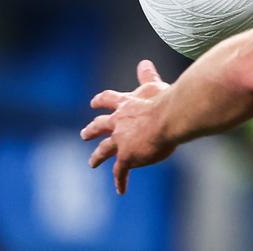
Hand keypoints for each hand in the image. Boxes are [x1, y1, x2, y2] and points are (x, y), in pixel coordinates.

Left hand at [80, 60, 174, 193]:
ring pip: (104, 150)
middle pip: (100, 126)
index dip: (101, 101)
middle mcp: (119, 122)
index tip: (94, 102)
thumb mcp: (154, 86)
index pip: (109, 99)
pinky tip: (121, 190)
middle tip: (84, 134)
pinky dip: (120, 180)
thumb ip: (147, 76)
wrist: (168, 118)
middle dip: (92, 130)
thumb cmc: (165, 100)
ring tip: (92, 163)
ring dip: (97, 156)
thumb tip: (143, 62)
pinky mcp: (126, 157)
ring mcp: (120, 141)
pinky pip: (120, 172)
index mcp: (126, 104)